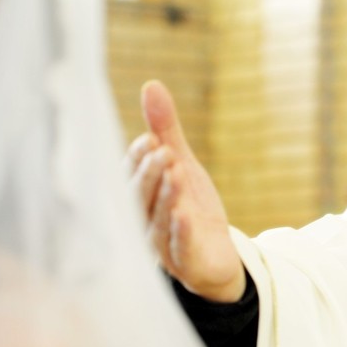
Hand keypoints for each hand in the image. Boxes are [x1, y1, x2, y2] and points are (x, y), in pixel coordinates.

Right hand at [124, 80, 244, 301]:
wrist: (215, 256)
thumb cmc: (192, 208)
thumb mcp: (183, 165)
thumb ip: (167, 131)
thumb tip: (151, 85)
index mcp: (140, 196)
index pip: (130, 174)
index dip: (137, 157)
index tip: (150, 137)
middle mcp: (143, 220)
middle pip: (139, 196)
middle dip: (149, 172)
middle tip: (162, 149)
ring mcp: (162, 244)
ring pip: (156, 221)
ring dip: (165, 196)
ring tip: (176, 172)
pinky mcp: (184, 261)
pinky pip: (178, 247)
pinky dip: (179, 232)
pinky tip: (183, 215)